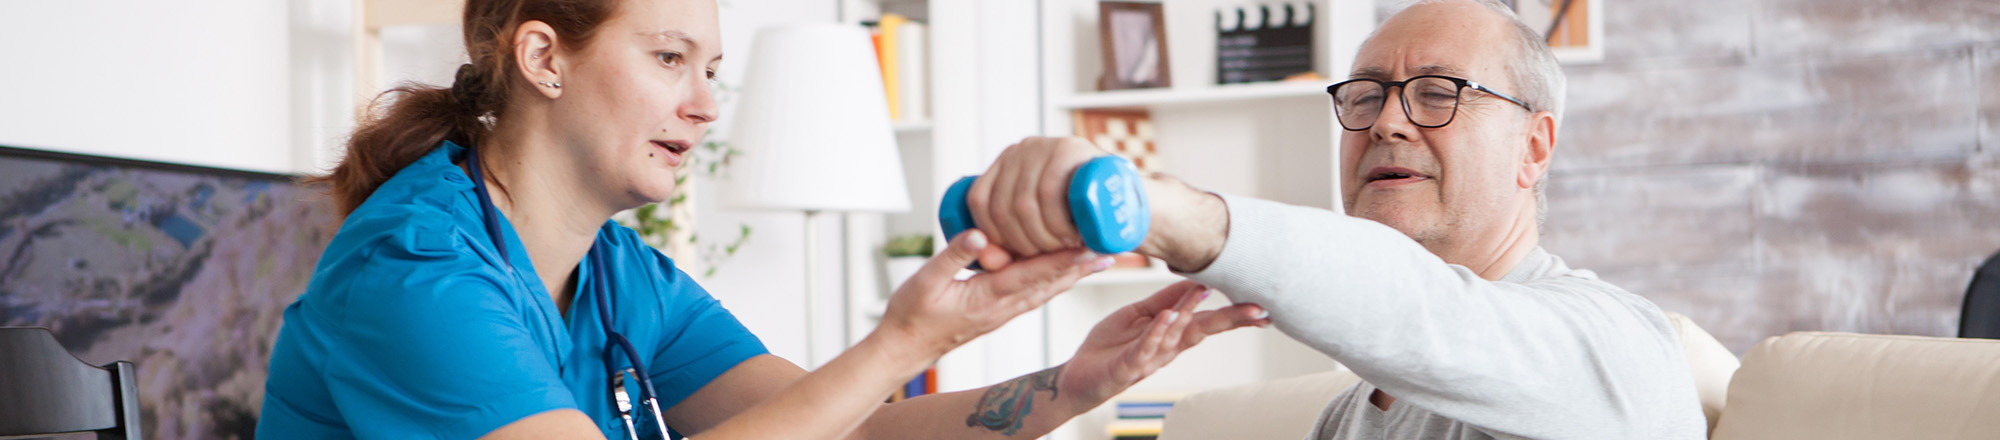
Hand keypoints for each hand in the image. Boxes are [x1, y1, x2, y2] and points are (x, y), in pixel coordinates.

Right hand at [877, 230, 1115, 357]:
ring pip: (1047, 289)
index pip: (1033, 274)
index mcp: (988, 297)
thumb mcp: (925, 281)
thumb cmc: (912, 315)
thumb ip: (953, 256)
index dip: (1063, 259)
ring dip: (1074, 273)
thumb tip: (982, 235)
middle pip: (1050, 283)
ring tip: (1100, 258)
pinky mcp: (1000, 310)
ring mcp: (1003, 311)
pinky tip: (1067, 272)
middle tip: (1111, 249)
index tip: (1090, 247)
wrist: (907, 347)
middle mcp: (1003, 306)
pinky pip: (1035, 293)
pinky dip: (1056, 280)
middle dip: (1081, 265)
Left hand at [970, 136, 1230, 271]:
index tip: (1015, 259)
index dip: (991, 238)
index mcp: (1006, 163)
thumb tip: (984, 258)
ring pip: (1022, 204)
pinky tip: (1071, 237)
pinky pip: (1047, 192)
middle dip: (1024, 245)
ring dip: (1042, 238)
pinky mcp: (1071, 149)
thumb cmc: (1081, 223)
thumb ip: (1011, 239)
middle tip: (1050, 257)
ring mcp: (1046, 144)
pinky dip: (1056, 224)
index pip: (979, 201)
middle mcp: (1022, 148)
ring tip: (1063, 249)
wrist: (1131, 205)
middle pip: (1002, 206)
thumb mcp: (1039, 228)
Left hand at [1054, 280, 1269, 410]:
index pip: (1208, 320)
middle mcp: (1167, 348)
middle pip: (1202, 330)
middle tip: (1258, 310)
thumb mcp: (1138, 314)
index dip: (1235, 313)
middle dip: (1230, 320)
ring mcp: (1149, 358)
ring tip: (1204, 293)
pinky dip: (1157, 332)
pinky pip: (1145, 348)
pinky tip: (1168, 316)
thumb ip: (1164, 299)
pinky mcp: (1128, 366)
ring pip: (1175, 336)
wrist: (1078, 375)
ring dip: (1189, 314)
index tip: (1263, 304)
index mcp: (1171, 334)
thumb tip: (1194, 280)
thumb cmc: (1110, 346)